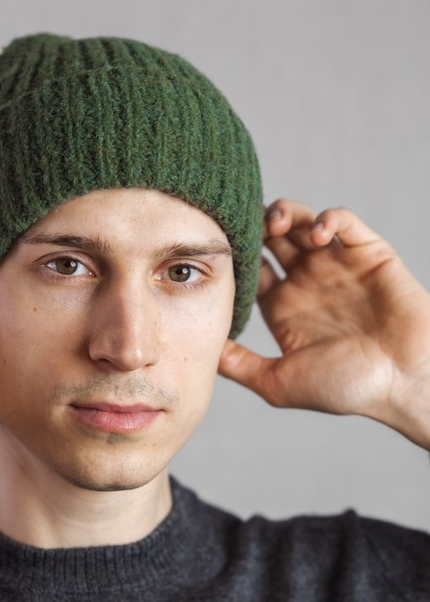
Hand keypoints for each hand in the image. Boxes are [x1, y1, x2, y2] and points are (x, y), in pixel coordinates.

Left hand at [218, 200, 429, 449]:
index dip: (233, 256)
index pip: (249, 268)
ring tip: (275, 223)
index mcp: (283, 307)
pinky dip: (328, 217)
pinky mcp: (369, 254)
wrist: (403, 383)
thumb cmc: (346, 389)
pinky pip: (344, 221)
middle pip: (271, 237)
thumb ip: (238, 366)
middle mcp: (307, 282)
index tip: (219, 253)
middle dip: (254, 226)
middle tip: (245, 227)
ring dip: (285, 213)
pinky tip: (317, 234)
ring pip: (302, 221)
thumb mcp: (278, 383)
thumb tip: (199, 352)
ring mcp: (337, 265)